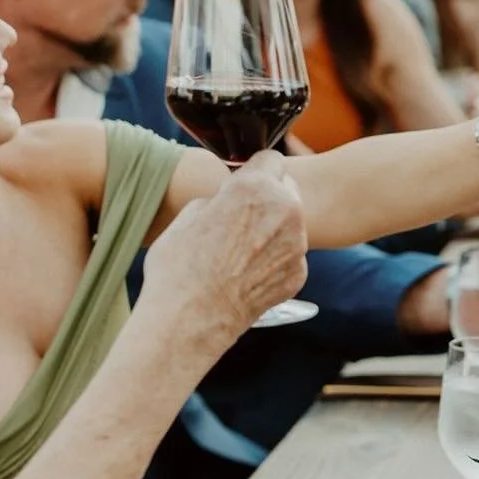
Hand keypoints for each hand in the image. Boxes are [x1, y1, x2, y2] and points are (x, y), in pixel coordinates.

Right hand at [141, 152, 307, 338]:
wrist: (190, 320)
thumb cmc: (180, 266)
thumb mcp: (189, 215)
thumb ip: (219, 197)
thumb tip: (227, 199)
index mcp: (255, 187)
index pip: (270, 158)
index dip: (253, 170)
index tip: (244, 182)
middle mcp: (286, 210)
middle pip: (286, 189)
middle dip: (268, 197)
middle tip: (240, 218)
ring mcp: (297, 244)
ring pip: (290, 223)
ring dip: (273, 229)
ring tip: (239, 251)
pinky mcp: (299, 273)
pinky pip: (290, 254)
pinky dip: (275, 259)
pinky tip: (247, 273)